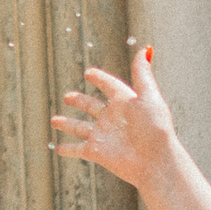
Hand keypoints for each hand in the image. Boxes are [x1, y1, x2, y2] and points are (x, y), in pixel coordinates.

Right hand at [54, 51, 175, 197]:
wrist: (154, 161)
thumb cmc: (156, 128)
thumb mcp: (149, 96)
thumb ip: (142, 74)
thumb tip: (145, 48)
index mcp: (124, 102)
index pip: (109, 86)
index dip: (100, 79)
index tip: (89, 73)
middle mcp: (112, 118)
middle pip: (91, 106)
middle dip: (79, 101)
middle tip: (68, 96)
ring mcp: (103, 135)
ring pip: (80, 127)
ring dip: (67, 124)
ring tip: (54, 120)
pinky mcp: (96, 152)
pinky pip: (78, 149)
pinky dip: (67, 149)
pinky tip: (58, 148)